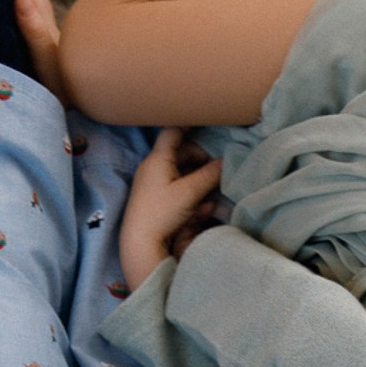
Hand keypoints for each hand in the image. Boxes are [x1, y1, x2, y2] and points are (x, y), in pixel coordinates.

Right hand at [6, 0, 69, 107]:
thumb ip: (34, 31)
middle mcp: (49, 31)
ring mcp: (51, 42)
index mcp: (45, 27)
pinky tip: (18, 12)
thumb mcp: (45, 62)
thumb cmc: (63, 89)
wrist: (89, 107)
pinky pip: (36, 23)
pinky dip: (25, 9)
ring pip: (36, 6)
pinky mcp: (51, 55)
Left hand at [119, 127, 223, 292]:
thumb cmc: (162, 212)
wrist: (140, 243)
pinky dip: (192, 193)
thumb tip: (225, 162)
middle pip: (181, 153)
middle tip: (217, 169)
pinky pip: (177, 189)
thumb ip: (210, 175)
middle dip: (201, 160)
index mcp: (158, 159)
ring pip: (182, 173)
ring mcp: (154, 184)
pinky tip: (204, 207)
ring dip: (199, 179)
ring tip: (214, 191)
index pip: (173, 131)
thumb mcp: (190, 192)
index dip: (189, 124)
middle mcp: (153, 167)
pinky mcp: (156, 199)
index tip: (207, 122)